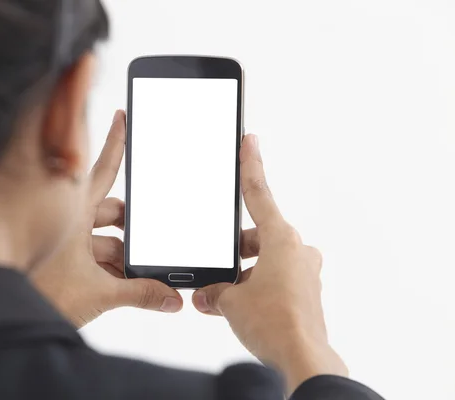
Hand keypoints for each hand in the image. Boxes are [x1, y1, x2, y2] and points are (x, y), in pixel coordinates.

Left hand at [31, 110, 182, 327]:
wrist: (1, 316)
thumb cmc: (36, 294)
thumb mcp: (97, 293)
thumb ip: (140, 294)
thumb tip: (172, 299)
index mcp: (73, 211)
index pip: (103, 169)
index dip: (116, 142)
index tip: (122, 116)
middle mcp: (67, 219)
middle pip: (111, 210)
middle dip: (133, 225)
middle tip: (152, 237)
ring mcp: (62, 240)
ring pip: (102, 237)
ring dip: (123, 254)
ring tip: (143, 274)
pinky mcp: (60, 259)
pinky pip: (92, 255)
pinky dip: (110, 268)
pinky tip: (128, 285)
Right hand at [192, 134, 347, 394]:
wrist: (302, 358)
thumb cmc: (274, 323)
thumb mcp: (231, 301)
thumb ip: (215, 291)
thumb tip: (207, 295)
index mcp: (281, 240)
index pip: (259, 194)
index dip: (250, 165)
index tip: (249, 141)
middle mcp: (297, 251)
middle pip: (257, 236)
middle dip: (233, 250)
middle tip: (215, 267)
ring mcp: (304, 272)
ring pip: (265, 261)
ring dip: (243, 274)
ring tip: (222, 295)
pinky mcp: (306, 292)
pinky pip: (275, 279)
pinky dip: (256, 287)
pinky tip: (238, 305)